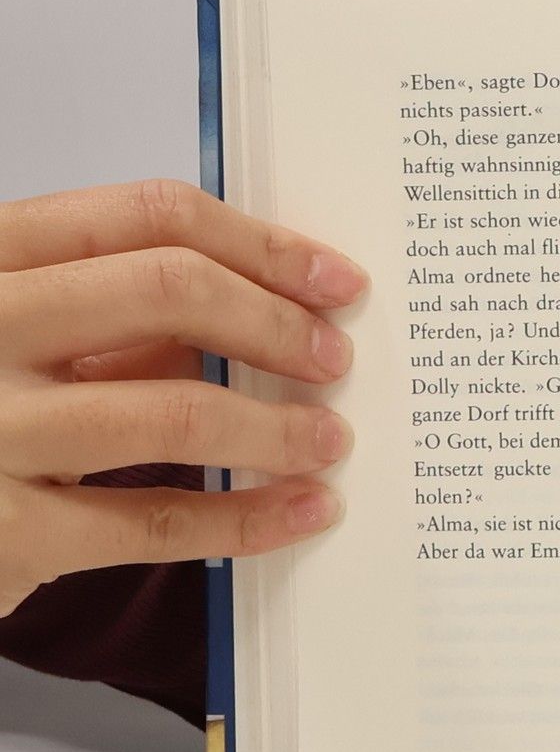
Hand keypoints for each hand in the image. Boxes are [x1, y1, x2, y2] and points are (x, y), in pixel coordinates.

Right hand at [0, 179, 365, 616]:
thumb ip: (106, 318)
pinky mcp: (4, 534)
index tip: (334, 280)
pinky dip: (245, 518)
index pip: (143, 217)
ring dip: (276, 427)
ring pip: (171, 411)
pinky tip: (301, 510)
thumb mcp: (13, 337)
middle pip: (166, 289)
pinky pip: (153, 521)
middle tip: (335, 358)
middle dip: (275, 324)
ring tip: (328, 440)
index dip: (260, 245)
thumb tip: (251, 310)